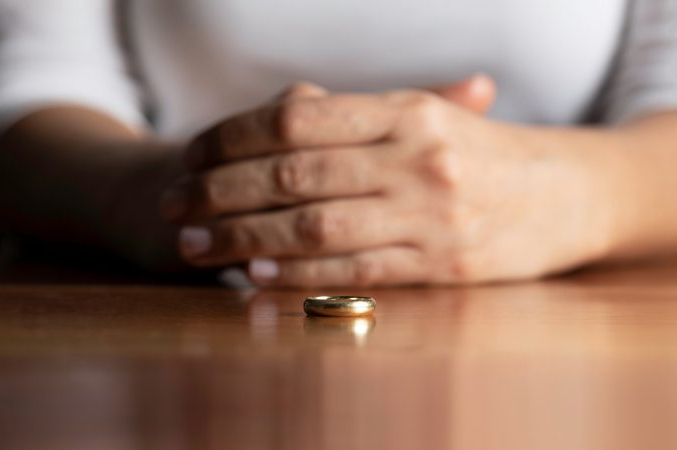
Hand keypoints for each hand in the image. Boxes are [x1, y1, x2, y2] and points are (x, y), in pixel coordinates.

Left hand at [161, 75, 606, 285]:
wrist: (564, 194)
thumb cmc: (481, 153)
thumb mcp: (426, 116)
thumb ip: (356, 116)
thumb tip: (283, 109)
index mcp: (406, 110)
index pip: (297, 120)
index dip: (232, 137)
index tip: (192, 155)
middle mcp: (415, 158)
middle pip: (294, 175)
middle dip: (221, 192)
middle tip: (175, 205)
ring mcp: (428, 214)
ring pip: (315, 226)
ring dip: (245, 239)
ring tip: (196, 246)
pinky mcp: (439, 266)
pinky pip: (354, 272)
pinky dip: (299, 276)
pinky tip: (256, 276)